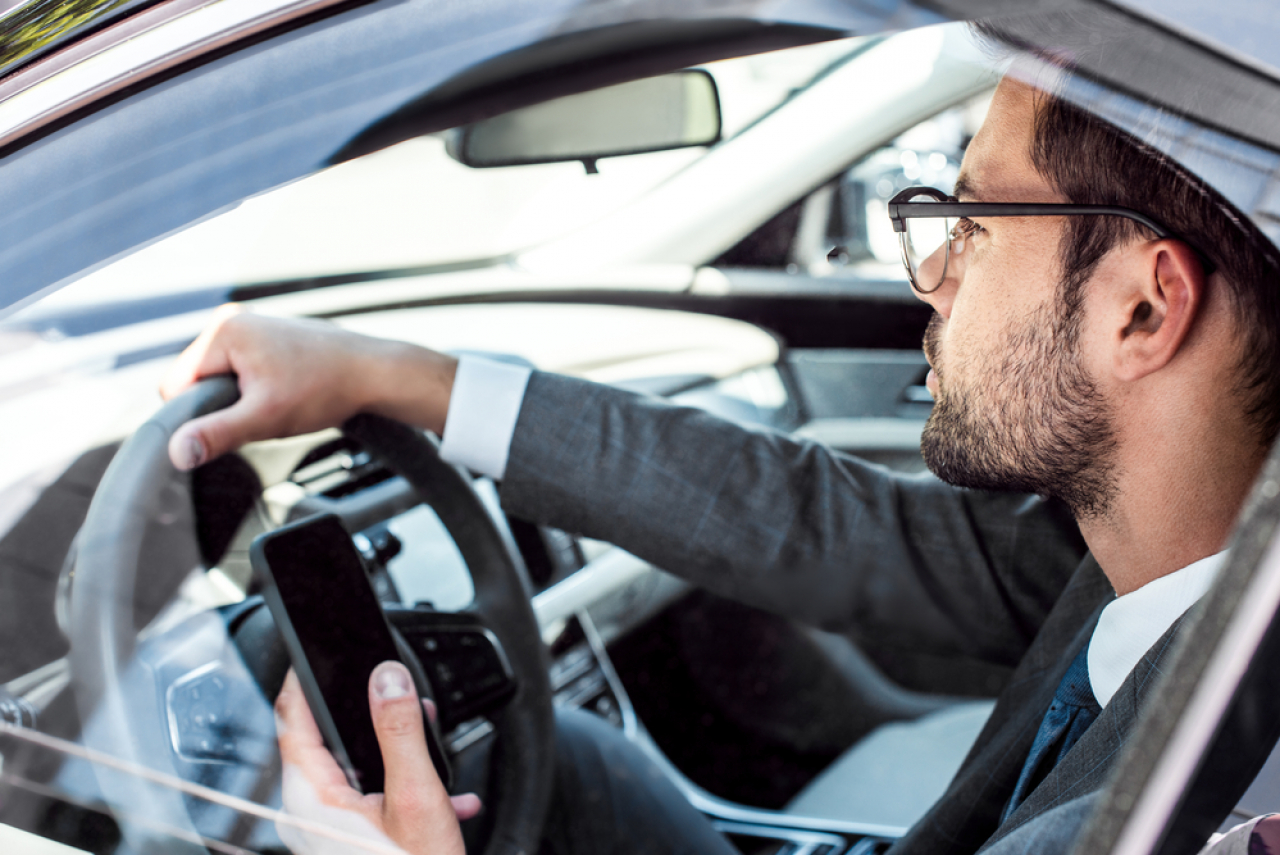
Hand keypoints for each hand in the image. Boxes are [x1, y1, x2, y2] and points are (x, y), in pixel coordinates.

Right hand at [160, 305, 457, 469]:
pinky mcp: (265, 337)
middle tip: (264, 408)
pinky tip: (284, 391)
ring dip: (241, 400)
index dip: (200, 414)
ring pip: (220, 380)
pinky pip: (239, 373)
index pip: (175, 386)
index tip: (239, 419)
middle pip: (197, 382)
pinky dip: (255, 390)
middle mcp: (232, 320)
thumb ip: (216, 434)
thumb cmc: (326, 388)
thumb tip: (175, 452)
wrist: (373, 373)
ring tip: (278, 399)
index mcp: (223, 331)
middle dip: (223, 405)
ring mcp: (250, 326)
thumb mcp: (266, 418)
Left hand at [275, 664, 480, 854]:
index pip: (292, 718)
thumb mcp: (416, 797)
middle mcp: (308, 813)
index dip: (305, 679)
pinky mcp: (347, 843)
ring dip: (397, 754)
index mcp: (311, 797)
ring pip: (355, 769)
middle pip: (327, 739)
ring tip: (432, 749)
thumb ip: (399, 730)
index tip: (320, 649)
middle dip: (372, 714)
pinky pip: (370, 799)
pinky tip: (445, 799)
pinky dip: (405, 790)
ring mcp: (326, 832)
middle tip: (401, 695)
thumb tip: (386, 678)